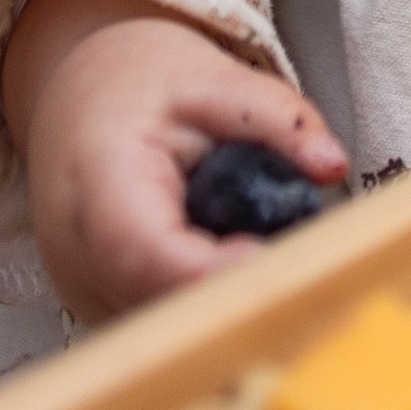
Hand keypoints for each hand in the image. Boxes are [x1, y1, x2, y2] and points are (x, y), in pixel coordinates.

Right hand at [0, 0, 348, 324]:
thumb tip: (333, 167)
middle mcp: (77, 254)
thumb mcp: (216, 79)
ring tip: (268, 254)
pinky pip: (162, 327)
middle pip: (162, 306)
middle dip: (238, 296)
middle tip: (305, 266)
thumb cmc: (143, 84)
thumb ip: (280, 118)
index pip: (148, 255)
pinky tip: (235, 267)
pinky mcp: (103, 309)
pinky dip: (207, 308)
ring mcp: (85, 291)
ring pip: (165, 331)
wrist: (82, 95)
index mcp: (99, 184)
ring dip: (225, 306)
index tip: (284, 263)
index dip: (217, 273)